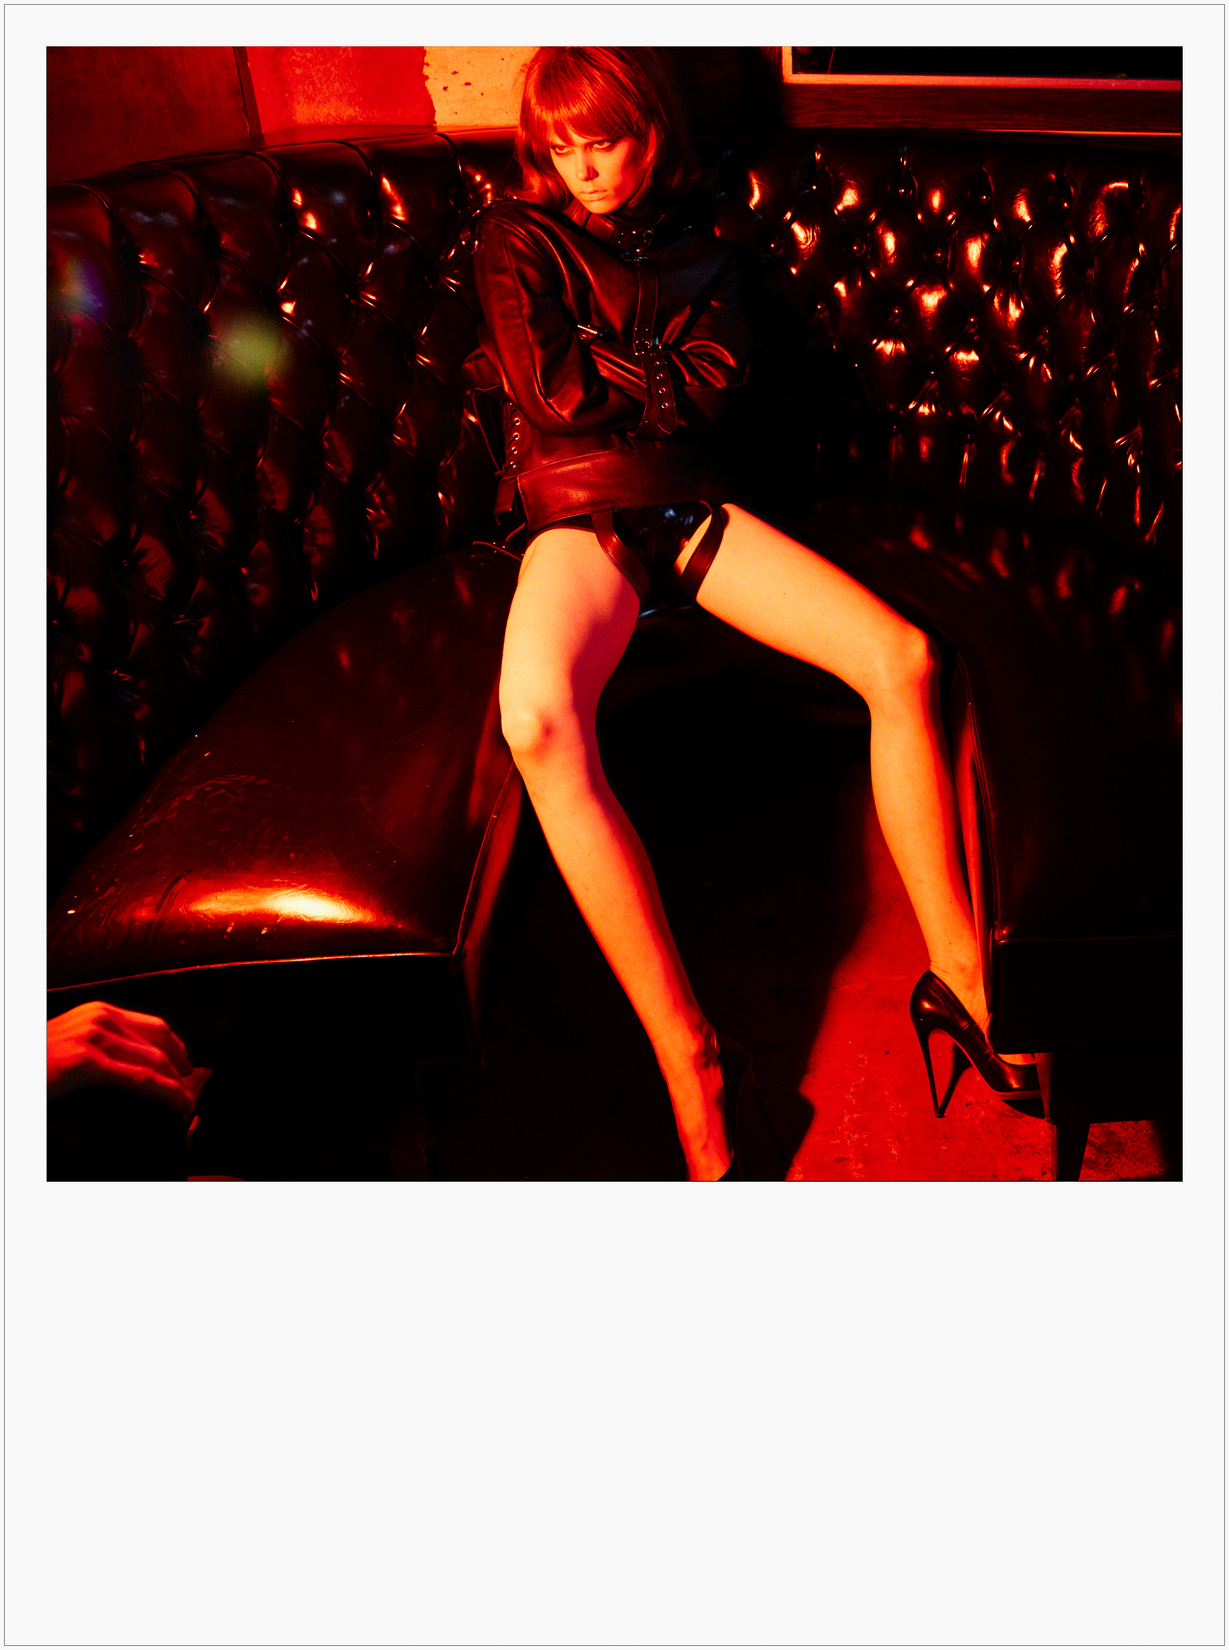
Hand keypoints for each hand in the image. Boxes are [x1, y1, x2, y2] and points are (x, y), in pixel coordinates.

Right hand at [47, 1002, 209, 1115]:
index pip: (153, 1026)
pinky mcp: (86, 1061)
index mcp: (96, 1012)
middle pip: (161, 1040)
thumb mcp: (69, 1049)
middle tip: (190, 1093)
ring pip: (155, 1059)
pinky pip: (141, 1078)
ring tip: (187, 1105)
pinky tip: (181, 1105)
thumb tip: (127, 1069)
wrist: (8, 1068)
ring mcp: (93, 1036)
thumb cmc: (35, 1065)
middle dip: (182, 1068)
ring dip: (178, 1084)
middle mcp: (99, 1016)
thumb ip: (98, 1051)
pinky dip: (167, 1093)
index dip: (177, 1050)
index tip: (186, 1073)